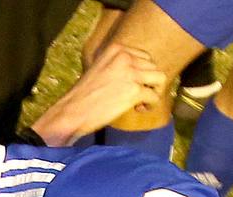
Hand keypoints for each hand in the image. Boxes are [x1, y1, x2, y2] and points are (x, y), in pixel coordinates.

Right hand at [31, 43, 165, 145]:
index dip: (142, 73)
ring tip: (140, 102)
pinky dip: (150, 105)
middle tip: (135, 96)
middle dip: (148, 83)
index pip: (145, 57)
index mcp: (117, 48)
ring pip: (160, 79)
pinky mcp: (134, 90)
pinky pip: (155, 97)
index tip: (131, 85)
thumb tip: (142, 72)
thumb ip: (120, 64)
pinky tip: (137, 109)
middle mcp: (125, 57)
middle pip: (154, 67)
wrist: (72, 111)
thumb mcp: (101, 68)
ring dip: (153, 92)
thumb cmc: (84, 95)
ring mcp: (131, 73)